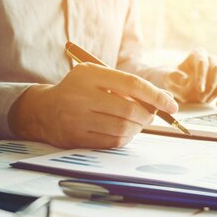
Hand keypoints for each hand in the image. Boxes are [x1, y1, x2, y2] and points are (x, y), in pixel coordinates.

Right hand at [8, 63, 178, 148]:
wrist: (45, 110)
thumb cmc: (80, 91)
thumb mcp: (97, 77)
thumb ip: (125, 85)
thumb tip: (162, 100)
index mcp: (89, 74)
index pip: (131, 84)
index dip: (156, 95)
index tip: (172, 105)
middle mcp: (80, 95)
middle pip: (129, 110)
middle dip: (148, 115)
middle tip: (151, 115)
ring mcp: (76, 118)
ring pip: (122, 129)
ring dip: (138, 128)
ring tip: (137, 123)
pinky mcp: (76, 138)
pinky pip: (112, 142)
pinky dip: (125, 138)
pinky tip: (124, 132)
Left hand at [163, 50, 216, 105]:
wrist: (181, 86)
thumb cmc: (174, 79)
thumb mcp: (168, 77)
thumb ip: (173, 76)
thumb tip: (185, 80)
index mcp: (198, 55)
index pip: (203, 62)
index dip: (202, 76)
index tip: (199, 89)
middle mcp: (211, 59)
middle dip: (210, 85)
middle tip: (201, 97)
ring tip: (206, 101)